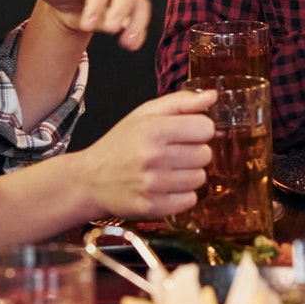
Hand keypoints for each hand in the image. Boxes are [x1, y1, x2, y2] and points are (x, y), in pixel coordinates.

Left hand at [29, 0, 151, 49]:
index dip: (97, 0)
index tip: (89, 23)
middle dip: (120, 10)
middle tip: (110, 29)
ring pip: (136, 0)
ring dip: (136, 22)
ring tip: (126, 41)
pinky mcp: (124, 6)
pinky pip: (140, 14)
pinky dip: (140, 29)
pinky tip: (132, 44)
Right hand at [75, 90, 216, 219]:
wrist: (91, 179)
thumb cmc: (120, 143)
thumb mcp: (144, 114)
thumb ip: (181, 102)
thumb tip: (213, 96)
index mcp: (153, 129)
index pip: (205, 128)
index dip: (199, 129)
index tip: (186, 133)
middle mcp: (153, 157)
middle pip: (206, 154)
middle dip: (194, 152)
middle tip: (174, 153)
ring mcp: (153, 185)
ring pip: (200, 178)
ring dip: (189, 174)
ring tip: (168, 171)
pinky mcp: (153, 207)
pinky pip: (190, 200)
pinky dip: (182, 195)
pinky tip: (166, 187)